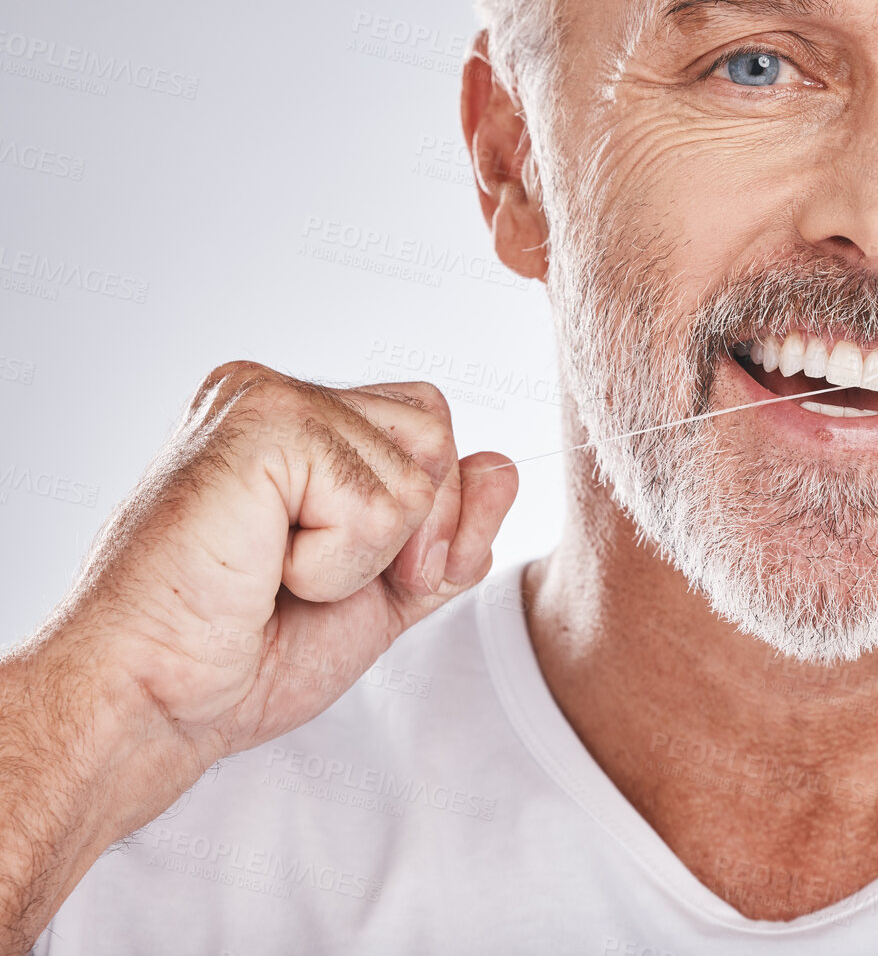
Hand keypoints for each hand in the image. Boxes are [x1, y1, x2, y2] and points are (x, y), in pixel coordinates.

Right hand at [38, 361, 517, 782]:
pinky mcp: (260, 425)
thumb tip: (503, 464)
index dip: (424, 522)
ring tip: (279, 573)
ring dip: (367, 553)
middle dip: (411, 533)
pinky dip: (339, 562)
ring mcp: (264, 401)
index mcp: (298, 423)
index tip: (339, 579)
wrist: (153, 704)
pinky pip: (382, 500)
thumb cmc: (242, 655)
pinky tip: (265, 570)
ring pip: (421, 466)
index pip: (430, 433)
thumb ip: (450, 533)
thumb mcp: (383, 592)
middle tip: (312, 581)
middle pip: (437, 433)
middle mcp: (276, 395)